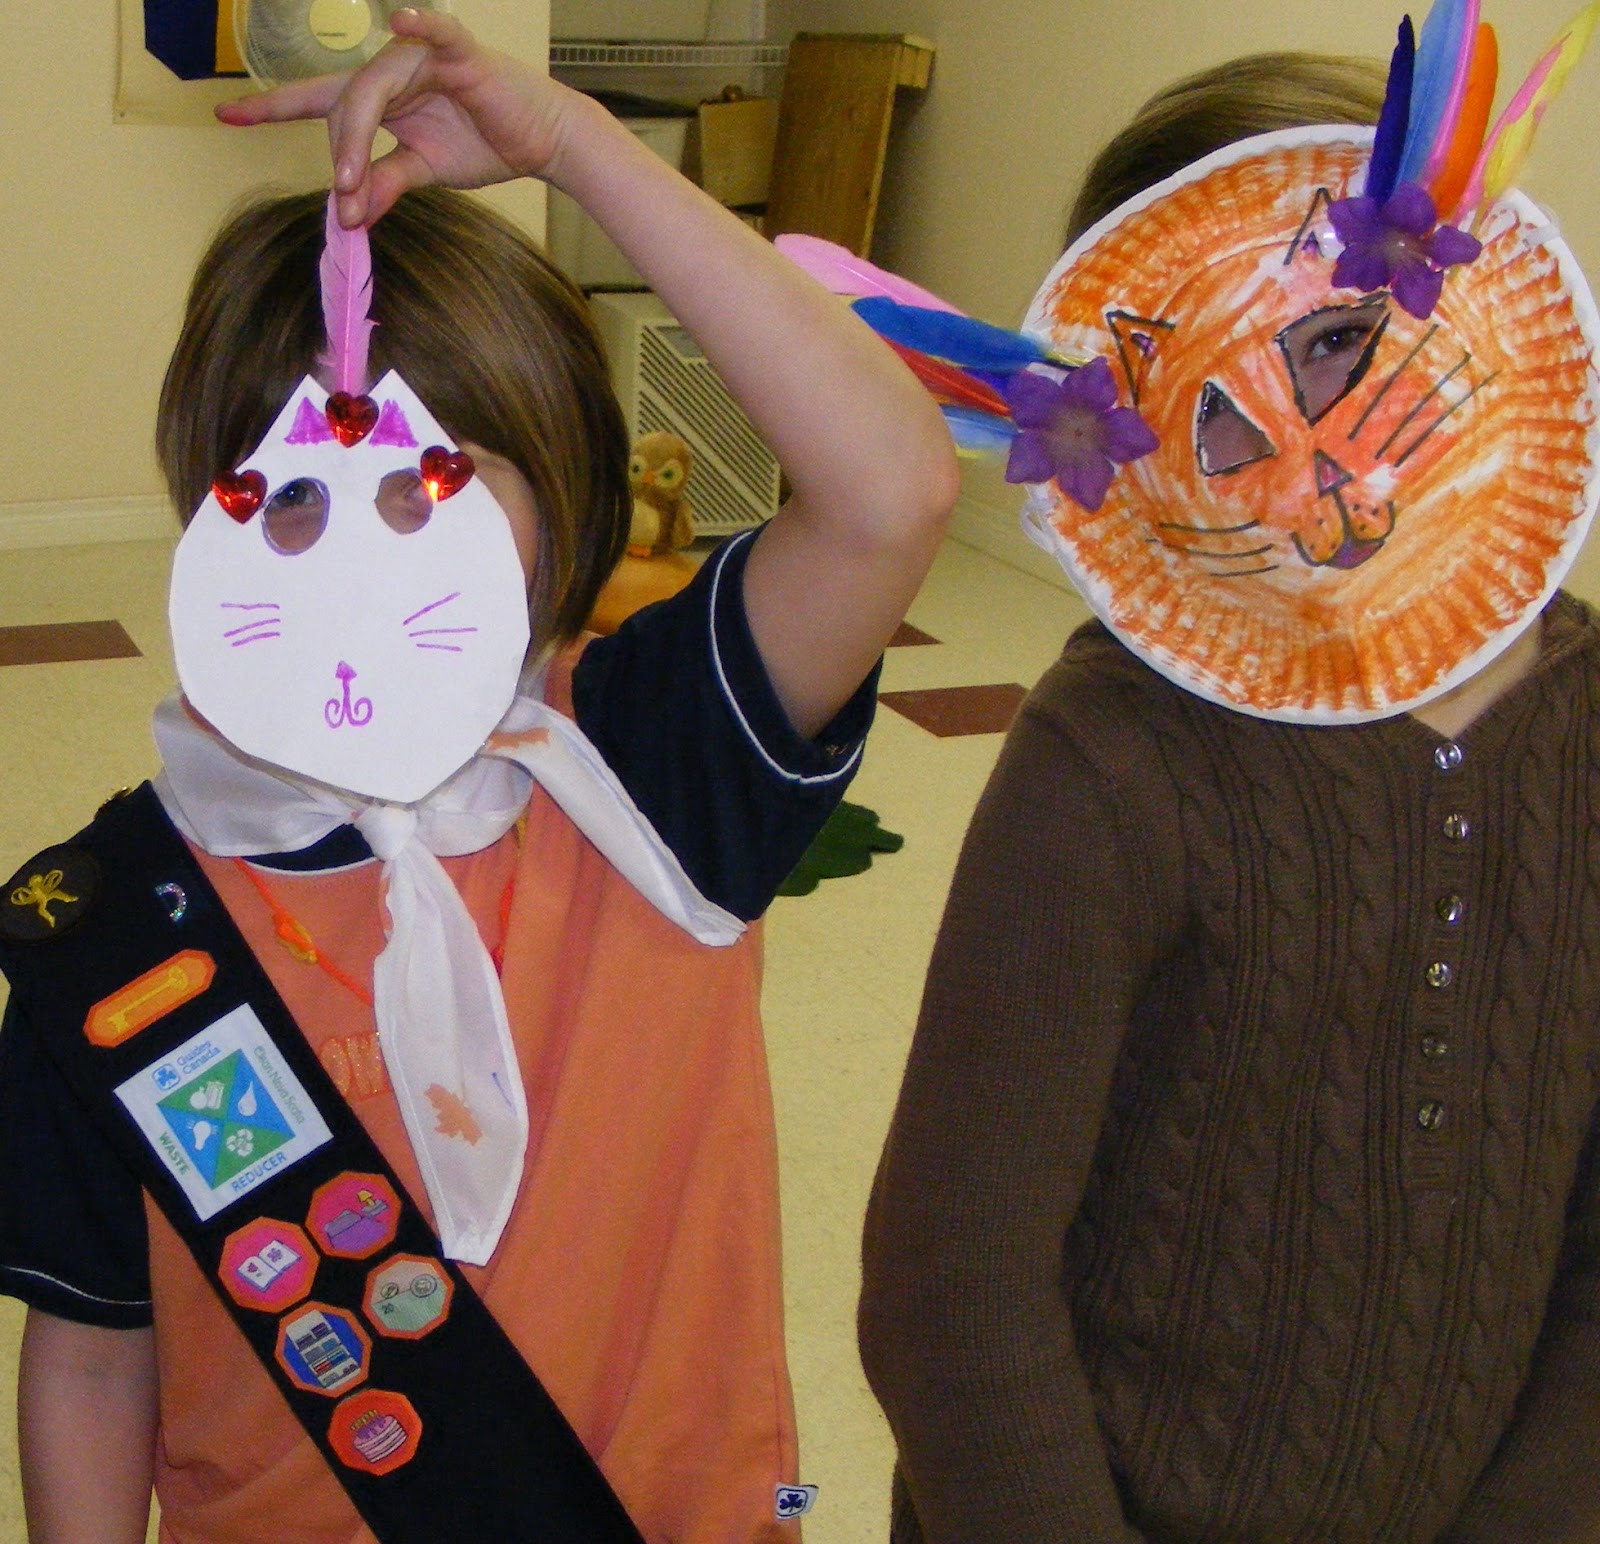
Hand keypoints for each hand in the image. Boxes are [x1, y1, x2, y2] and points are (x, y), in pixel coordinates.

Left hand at [216, 8, 583, 226]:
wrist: (541, 142)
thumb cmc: (485, 145)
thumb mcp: (426, 172)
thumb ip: (385, 185)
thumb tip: (348, 216)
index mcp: (381, 100)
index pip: (318, 102)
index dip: (272, 107)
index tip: (226, 114)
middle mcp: (392, 73)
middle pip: (343, 104)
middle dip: (337, 153)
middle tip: (342, 200)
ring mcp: (423, 58)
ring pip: (373, 86)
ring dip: (357, 133)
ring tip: (352, 178)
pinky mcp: (461, 54)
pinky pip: (436, 32)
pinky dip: (421, 22)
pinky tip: (401, 17)